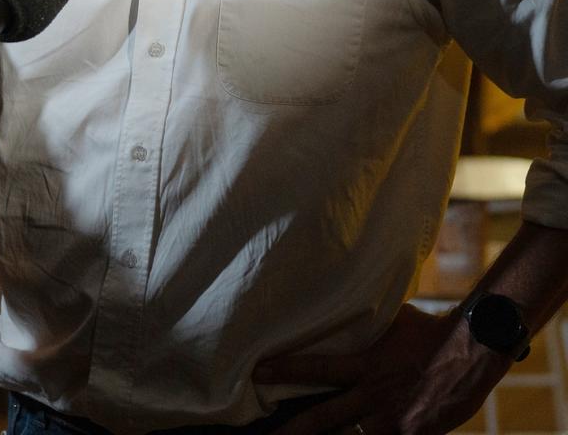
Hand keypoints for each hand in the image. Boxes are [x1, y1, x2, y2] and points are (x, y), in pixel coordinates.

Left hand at [253, 303, 511, 434]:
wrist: (471, 351)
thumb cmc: (429, 329)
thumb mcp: (391, 320)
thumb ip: (365, 325)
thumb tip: (345, 306)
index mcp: (366, 365)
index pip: (317, 367)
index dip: (286, 369)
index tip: (257, 372)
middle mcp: (374, 396)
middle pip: (323, 418)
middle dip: (292, 430)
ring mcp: (393, 422)